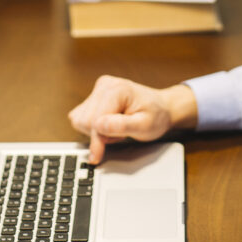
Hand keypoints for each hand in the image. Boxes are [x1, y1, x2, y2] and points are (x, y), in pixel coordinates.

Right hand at [68, 75, 196, 163]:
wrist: (162, 108)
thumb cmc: (156, 116)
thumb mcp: (145, 126)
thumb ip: (122, 126)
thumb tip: (98, 126)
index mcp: (118, 89)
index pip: (94, 120)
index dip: (97, 140)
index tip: (98, 156)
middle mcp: (105, 85)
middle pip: (84, 120)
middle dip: (99, 134)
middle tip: (120, 134)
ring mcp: (99, 89)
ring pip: (80, 119)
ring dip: (96, 131)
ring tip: (117, 128)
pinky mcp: (94, 96)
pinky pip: (81, 117)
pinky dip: (93, 127)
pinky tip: (110, 125)